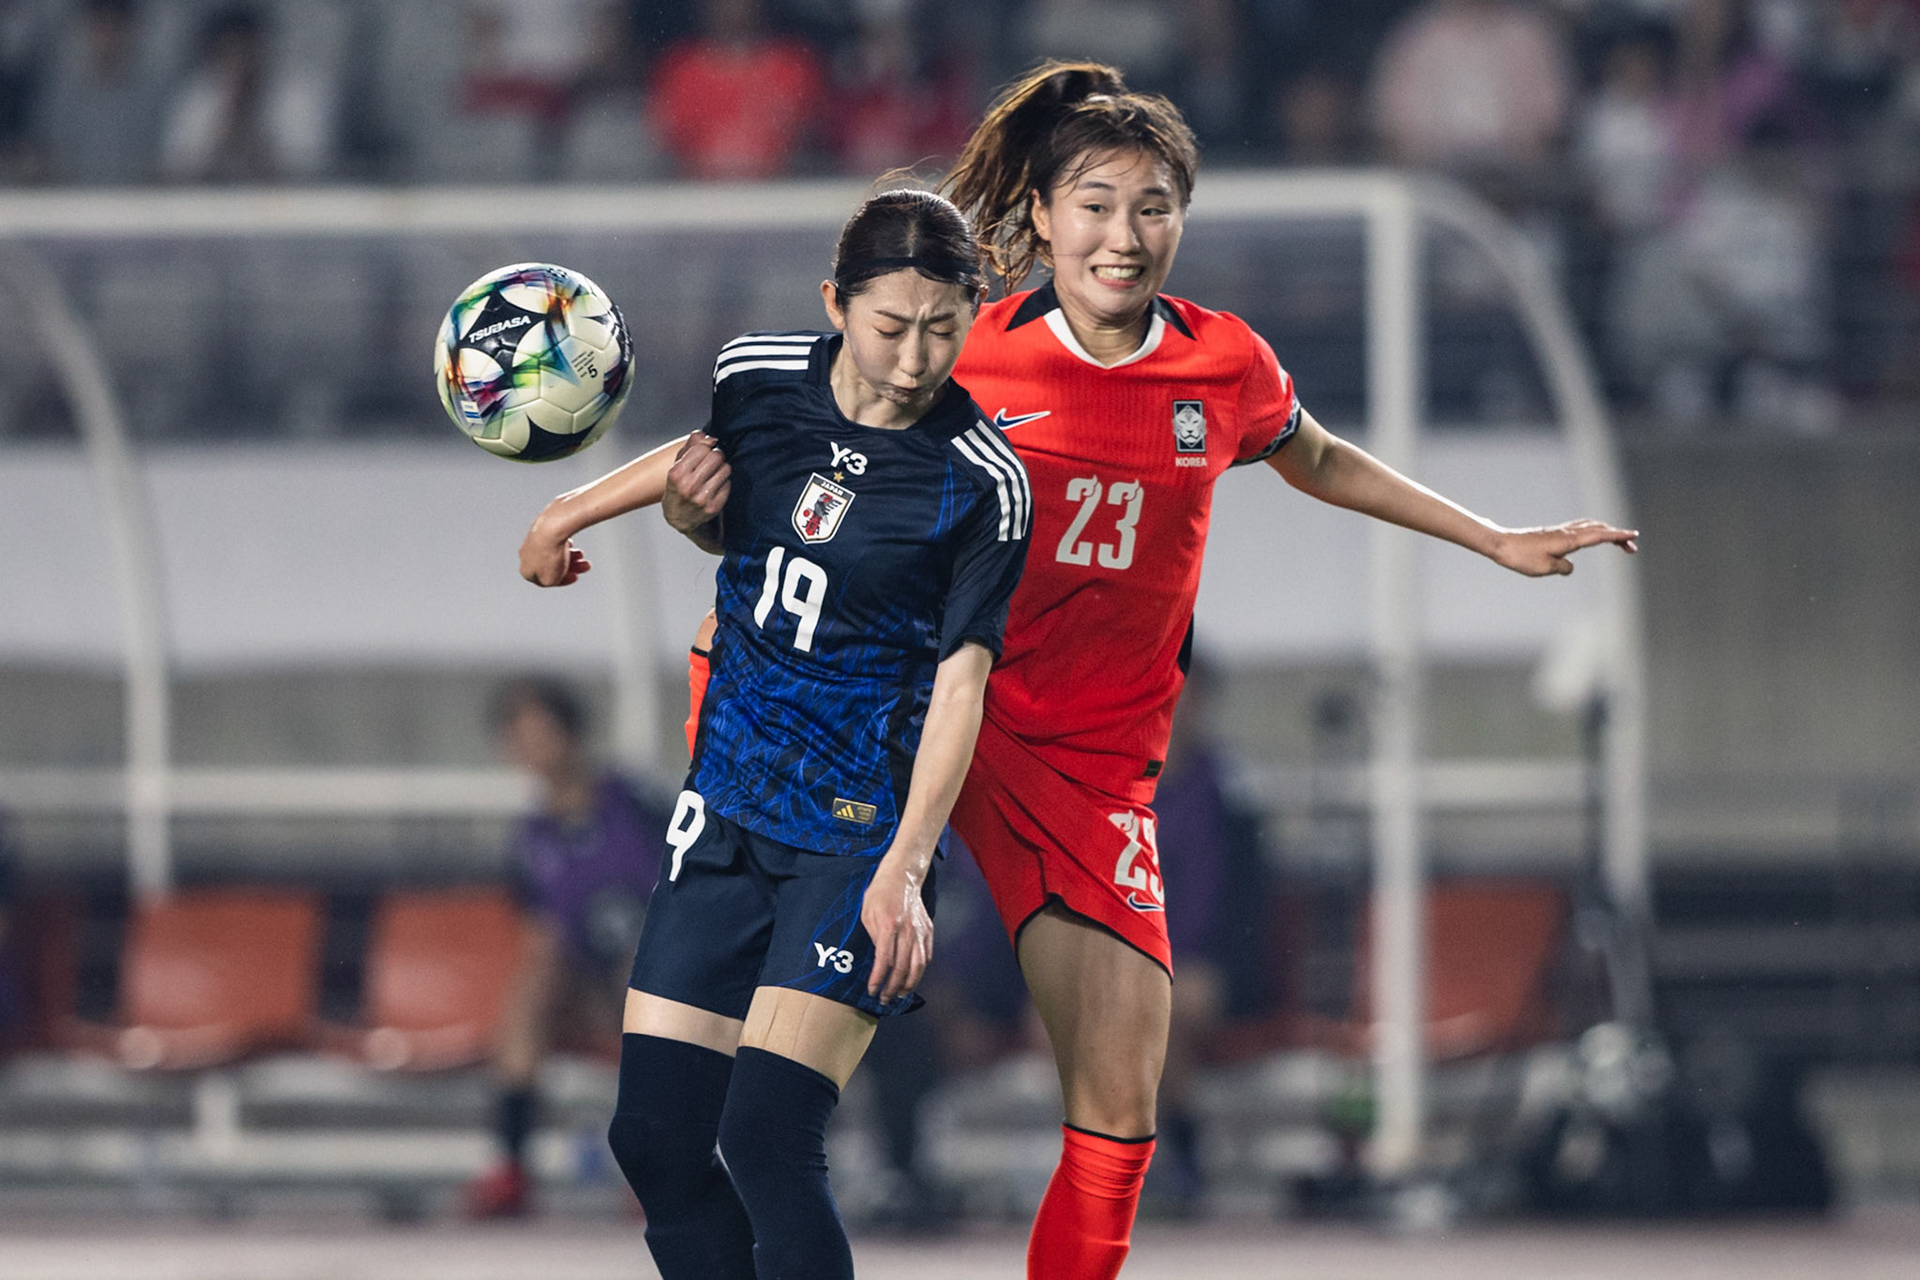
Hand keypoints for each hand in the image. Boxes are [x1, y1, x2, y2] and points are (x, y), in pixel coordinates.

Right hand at [519, 516, 591, 585]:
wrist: (551, 528)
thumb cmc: (551, 554)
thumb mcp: (551, 580)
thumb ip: (551, 581)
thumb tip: (553, 577)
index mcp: (526, 571)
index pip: (546, 580)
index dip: (563, 580)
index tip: (575, 576)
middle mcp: (526, 556)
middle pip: (552, 566)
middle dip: (571, 567)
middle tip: (585, 565)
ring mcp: (531, 542)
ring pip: (554, 553)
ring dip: (571, 555)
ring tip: (581, 554)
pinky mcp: (539, 529)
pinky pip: (554, 541)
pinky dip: (563, 544)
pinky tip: (569, 543)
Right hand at [664, 432, 730, 534]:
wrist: (678, 517)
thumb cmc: (678, 485)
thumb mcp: (677, 464)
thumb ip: (692, 446)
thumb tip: (710, 437)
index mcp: (677, 473)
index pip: (703, 448)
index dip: (706, 446)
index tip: (705, 450)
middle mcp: (689, 486)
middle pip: (717, 456)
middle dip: (717, 455)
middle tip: (713, 460)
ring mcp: (702, 498)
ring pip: (726, 469)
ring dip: (722, 467)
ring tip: (714, 472)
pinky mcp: (714, 507)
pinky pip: (728, 484)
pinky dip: (724, 482)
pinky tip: (715, 485)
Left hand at [861, 856, 932, 1004]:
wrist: (902, 875)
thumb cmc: (880, 893)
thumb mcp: (867, 913)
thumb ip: (873, 938)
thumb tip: (879, 960)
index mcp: (889, 925)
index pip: (884, 961)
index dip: (878, 979)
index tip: (872, 990)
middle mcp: (907, 930)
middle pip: (903, 968)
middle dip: (892, 987)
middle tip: (884, 998)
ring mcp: (920, 931)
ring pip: (918, 966)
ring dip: (909, 984)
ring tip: (899, 994)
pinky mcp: (928, 930)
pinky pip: (926, 956)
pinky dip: (920, 971)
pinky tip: (912, 978)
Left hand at [1490, 519, 1637, 576]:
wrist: (1502, 544)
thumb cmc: (1521, 557)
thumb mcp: (1545, 568)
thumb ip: (1563, 568)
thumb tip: (1569, 566)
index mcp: (1569, 540)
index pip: (1599, 536)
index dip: (1618, 536)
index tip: (1634, 536)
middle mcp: (1567, 532)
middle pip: (1599, 530)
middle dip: (1617, 536)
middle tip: (1632, 546)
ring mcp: (1560, 531)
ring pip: (1590, 526)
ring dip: (1606, 531)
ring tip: (1618, 540)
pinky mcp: (1553, 534)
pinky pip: (1580, 528)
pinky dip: (1593, 530)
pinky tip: (1593, 534)